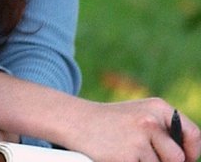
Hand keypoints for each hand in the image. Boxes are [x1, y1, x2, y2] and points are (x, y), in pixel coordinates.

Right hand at [56, 98, 199, 161]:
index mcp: (158, 108)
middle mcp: (149, 121)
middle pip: (177, 158)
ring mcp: (136, 139)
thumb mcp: (140, 115)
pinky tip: (117, 155)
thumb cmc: (111, 121)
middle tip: (146, 156)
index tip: (185, 158)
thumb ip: (164, 131)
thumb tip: (186, 159)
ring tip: (127, 152)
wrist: (75, 119)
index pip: (193, 134)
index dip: (192, 151)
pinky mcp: (125, 157)